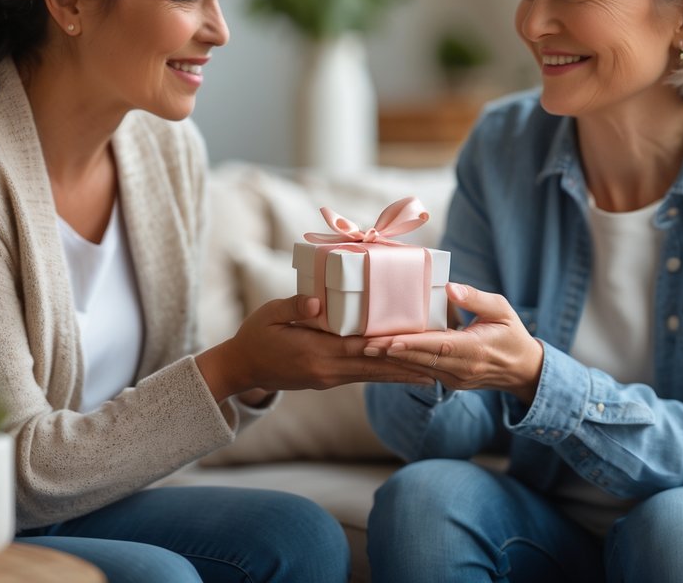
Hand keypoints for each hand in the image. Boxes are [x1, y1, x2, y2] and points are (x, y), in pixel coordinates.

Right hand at [196, 295, 436, 403]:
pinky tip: (404, 373)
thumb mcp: (269, 314)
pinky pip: (363, 376)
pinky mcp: (330, 379)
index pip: (361, 347)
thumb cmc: (255, 336)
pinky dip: (386, 374)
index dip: (390, 345)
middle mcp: (328, 370)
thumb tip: (317, 302)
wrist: (241, 369)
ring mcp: (330, 377)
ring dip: (403, 373)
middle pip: (376, 366)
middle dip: (409, 364)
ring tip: (433, 373)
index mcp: (316, 352)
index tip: (418, 342)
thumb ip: (294, 307)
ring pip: (373, 374)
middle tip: (441, 362)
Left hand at [363, 282, 543, 402]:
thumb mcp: (502, 310)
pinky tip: (384, 355)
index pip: (439, 347)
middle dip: (391, 352)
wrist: (523, 370)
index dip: (413, 344)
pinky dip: (404, 363)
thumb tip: (449, 287)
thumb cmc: (512, 334)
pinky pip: (423, 372)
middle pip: (421, 360)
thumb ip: (475, 298)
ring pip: (419, 368)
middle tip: (364, 343)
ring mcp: (455, 379)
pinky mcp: (450, 382)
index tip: (389, 340)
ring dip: (393, 359)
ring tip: (366, 348)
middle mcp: (462, 369)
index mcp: (475, 350)